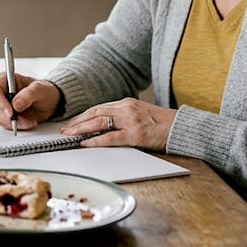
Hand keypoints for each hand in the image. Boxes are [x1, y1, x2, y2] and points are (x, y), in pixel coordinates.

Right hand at [0, 73, 60, 130]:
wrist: (49, 102)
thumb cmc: (44, 91)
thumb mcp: (40, 89)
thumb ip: (28, 94)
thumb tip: (16, 104)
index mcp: (6, 80)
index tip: (10, 113)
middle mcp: (1, 92)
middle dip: (6, 117)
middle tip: (20, 121)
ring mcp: (2, 105)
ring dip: (13, 123)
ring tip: (29, 121)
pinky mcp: (5, 116)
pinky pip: (5, 124)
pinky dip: (16, 126)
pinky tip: (27, 123)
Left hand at [60, 98, 176, 151]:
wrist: (182, 127)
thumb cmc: (163, 124)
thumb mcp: (141, 114)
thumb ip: (124, 117)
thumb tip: (106, 126)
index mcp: (127, 103)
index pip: (99, 108)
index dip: (83, 115)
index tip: (72, 122)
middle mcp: (126, 108)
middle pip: (95, 112)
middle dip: (77, 121)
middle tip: (64, 129)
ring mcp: (130, 120)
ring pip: (99, 122)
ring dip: (81, 129)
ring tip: (69, 135)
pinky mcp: (135, 134)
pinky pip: (110, 137)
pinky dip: (95, 139)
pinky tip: (85, 142)